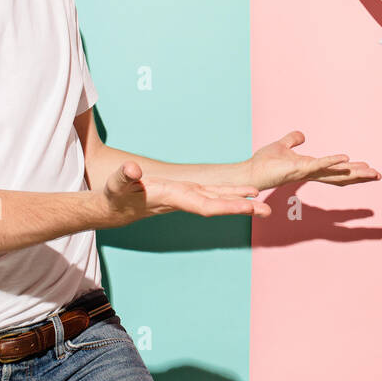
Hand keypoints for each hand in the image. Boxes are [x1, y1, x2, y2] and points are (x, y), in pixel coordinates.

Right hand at [100, 160, 269, 224]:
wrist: (113, 207)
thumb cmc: (115, 194)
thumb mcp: (117, 182)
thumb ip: (124, 176)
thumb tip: (131, 170)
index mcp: (173, 198)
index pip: (206, 205)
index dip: (228, 206)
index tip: (249, 207)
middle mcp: (185, 200)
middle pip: (219, 205)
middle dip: (243, 207)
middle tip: (268, 211)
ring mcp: (187, 196)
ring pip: (219, 199)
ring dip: (241, 201)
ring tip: (264, 204)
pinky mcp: (186, 192)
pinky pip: (213, 193)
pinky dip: (229, 192)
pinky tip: (245, 193)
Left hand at [245, 130, 381, 190]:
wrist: (251, 171)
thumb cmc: (265, 162)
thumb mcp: (282, 145)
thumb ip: (293, 140)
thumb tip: (302, 135)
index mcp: (311, 168)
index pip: (336, 171)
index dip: (352, 170)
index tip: (368, 168)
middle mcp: (312, 172)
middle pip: (341, 175)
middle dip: (359, 175)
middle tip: (378, 175)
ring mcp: (307, 171)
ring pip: (335, 172)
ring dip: (353, 171)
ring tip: (370, 171)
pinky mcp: (299, 168)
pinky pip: (319, 165)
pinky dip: (332, 161)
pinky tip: (345, 158)